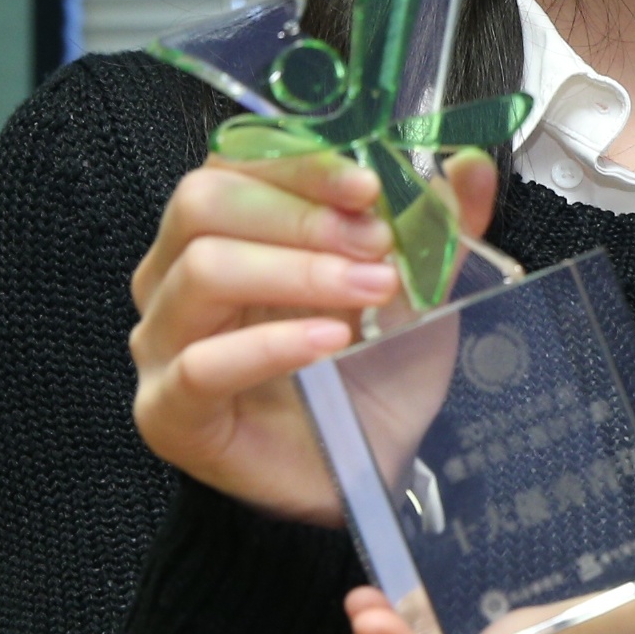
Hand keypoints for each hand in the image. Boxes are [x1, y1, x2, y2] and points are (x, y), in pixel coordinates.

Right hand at [127, 148, 497, 523]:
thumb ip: (436, 225)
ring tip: (370, 292)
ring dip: (298, 271)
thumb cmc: (373, 373)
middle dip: (301, 213)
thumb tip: (471, 165)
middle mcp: (176, 276)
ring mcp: (163, 343)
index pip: (234, 162)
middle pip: (203, 202)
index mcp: (223, 230)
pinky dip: (273, 343)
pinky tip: (329, 341)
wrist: (370, 471)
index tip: (370, 183)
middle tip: (375, 242)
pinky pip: (203, 363)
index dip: (302, 163)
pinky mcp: (168, 410)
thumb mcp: (418, 289)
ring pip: (201, 270)